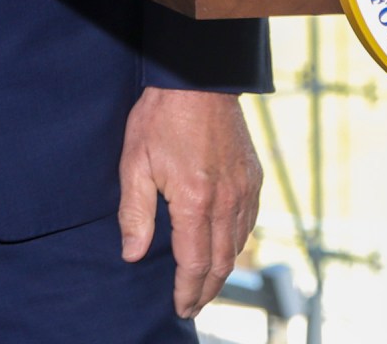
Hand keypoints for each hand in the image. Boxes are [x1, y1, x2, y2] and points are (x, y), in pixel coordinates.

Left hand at [117, 86, 262, 317]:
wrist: (198, 80)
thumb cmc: (161, 117)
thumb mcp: (135, 163)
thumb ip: (135, 213)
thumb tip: (131, 254)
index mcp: (195, 202)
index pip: (195, 263)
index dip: (187, 290)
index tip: (180, 307)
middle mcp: (227, 201)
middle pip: (222, 262)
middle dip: (207, 290)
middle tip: (192, 307)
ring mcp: (246, 190)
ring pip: (239, 245)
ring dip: (223, 270)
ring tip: (206, 285)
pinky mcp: (255, 178)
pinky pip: (249, 222)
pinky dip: (238, 243)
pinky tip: (226, 248)